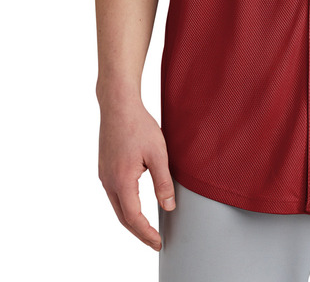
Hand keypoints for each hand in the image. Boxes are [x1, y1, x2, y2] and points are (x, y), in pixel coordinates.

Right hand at [98, 97, 175, 250]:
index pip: (133, 218)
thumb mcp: (158, 154)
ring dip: (131, 220)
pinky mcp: (104, 168)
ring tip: (147, 228)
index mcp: (122, 181)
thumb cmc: (139, 126)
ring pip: (117, 206)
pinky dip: (125, 206)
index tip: (158, 243)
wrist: (118, 105)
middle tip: (154, 241)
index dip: (146, 234)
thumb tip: (168, 207)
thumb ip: (163, 182)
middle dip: (139, 232)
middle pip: (123, 217)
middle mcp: (109, 181)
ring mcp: (104, 175)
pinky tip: (134, 204)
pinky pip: (114, 194)